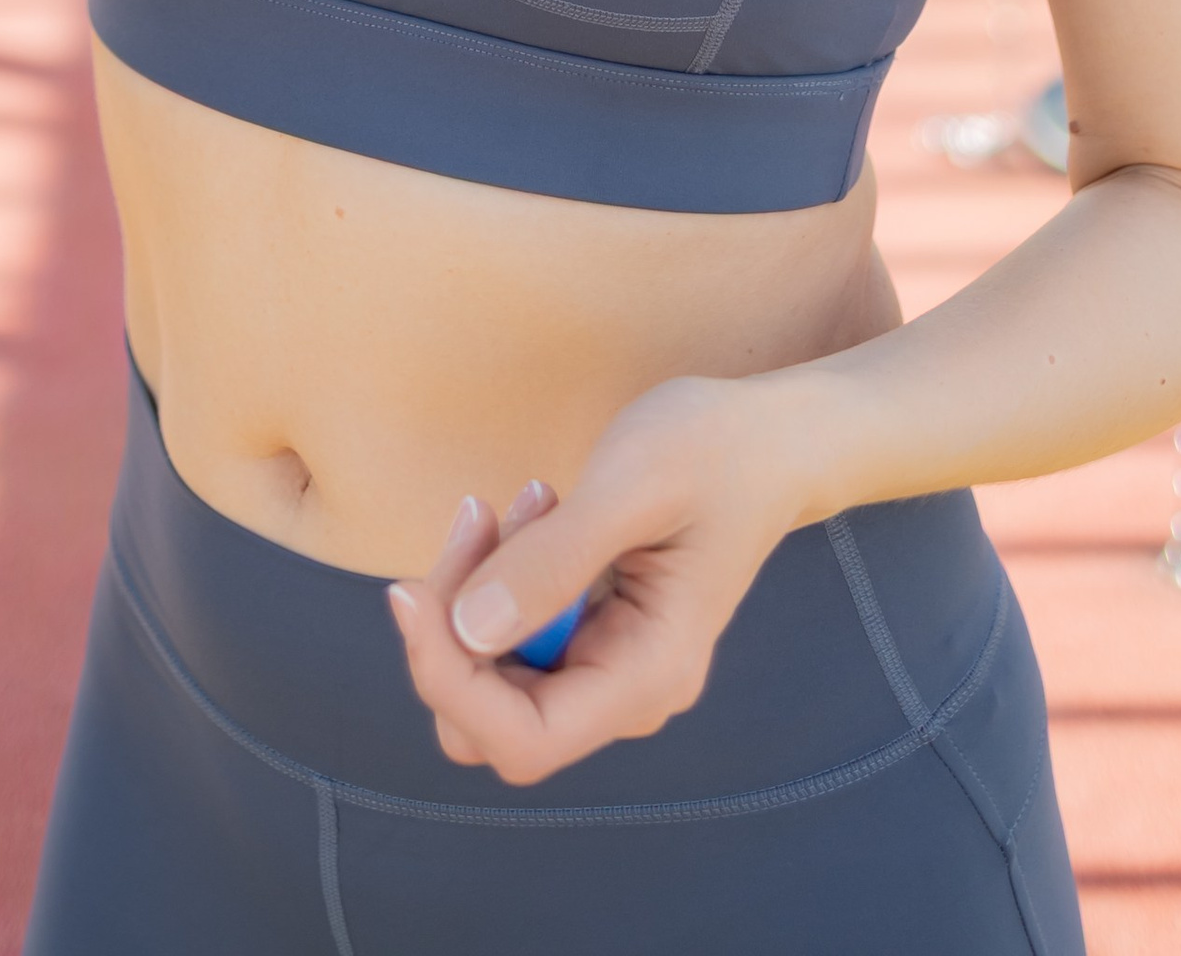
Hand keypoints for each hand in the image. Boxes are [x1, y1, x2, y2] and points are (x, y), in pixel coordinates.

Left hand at [383, 375, 804, 787]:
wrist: (769, 440)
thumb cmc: (714, 451)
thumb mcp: (632, 485)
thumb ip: (553, 562)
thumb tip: (466, 633)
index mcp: (649, 676)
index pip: (522, 740)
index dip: (448, 681)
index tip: (411, 591)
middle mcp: (627, 694)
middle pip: (490, 716)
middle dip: (457, 622)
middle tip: (480, 514)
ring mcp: (609, 669)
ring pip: (493, 673)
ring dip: (481, 587)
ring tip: (530, 498)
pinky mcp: (593, 637)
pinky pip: (515, 634)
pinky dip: (503, 574)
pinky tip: (540, 509)